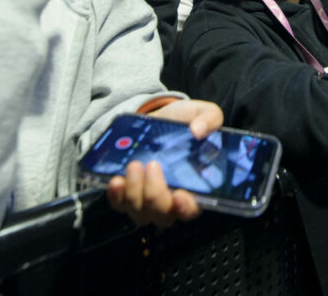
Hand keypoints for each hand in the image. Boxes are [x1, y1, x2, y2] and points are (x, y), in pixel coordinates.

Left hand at [107, 99, 222, 226]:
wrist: (158, 120)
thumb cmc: (184, 123)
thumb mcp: (203, 113)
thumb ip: (210, 119)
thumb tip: (199, 130)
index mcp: (195, 187)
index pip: (191, 209)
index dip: (185, 207)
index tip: (179, 194)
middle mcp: (171, 200)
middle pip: (162, 215)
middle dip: (154, 194)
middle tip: (152, 165)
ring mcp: (147, 201)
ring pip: (140, 212)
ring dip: (134, 192)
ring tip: (134, 165)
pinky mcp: (128, 195)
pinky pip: (120, 204)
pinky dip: (116, 195)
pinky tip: (117, 180)